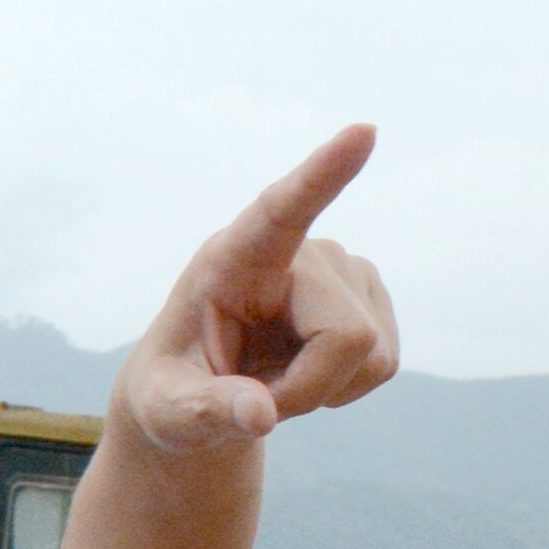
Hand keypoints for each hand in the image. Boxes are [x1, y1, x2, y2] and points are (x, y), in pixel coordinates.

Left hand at [111, 128, 395, 455]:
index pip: (281, 210)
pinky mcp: (372, 294)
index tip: (364, 133)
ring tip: (271, 375)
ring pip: (370, 357)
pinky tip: (302, 372)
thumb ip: (202, 411)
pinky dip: (342, 389)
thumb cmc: (172, 391)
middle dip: (306, 390)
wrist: (197, 390)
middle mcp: (300, 251)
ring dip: (321, 391)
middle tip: (251, 397)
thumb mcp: (165, 412)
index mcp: (233, 257)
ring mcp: (345, 268)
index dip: (323, 175)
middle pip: (347, 337)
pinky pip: (383, 364)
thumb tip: (259, 416)